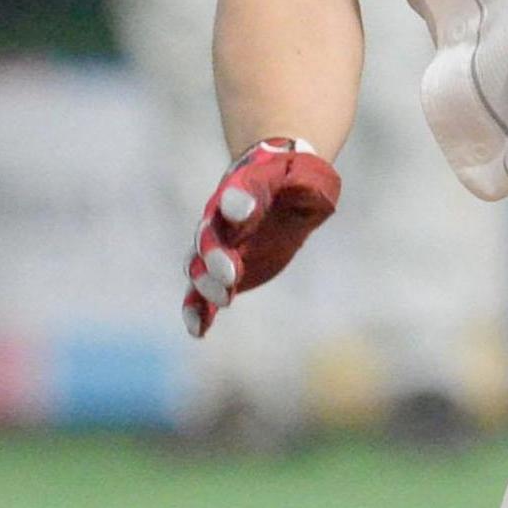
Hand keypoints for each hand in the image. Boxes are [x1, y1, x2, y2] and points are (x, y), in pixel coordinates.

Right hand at [183, 138, 340, 336]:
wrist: (280, 184)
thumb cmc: (296, 178)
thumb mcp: (310, 176)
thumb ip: (308, 184)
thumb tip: (310, 192)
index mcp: (243, 189)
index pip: (236, 194)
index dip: (237, 201)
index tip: (243, 210)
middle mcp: (222, 219)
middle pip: (209, 238)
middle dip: (215, 255)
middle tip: (229, 273)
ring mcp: (219, 246)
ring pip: (200, 267)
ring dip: (206, 284)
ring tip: (223, 299)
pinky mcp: (222, 272)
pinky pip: (202, 294)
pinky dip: (197, 312)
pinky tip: (198, 332)